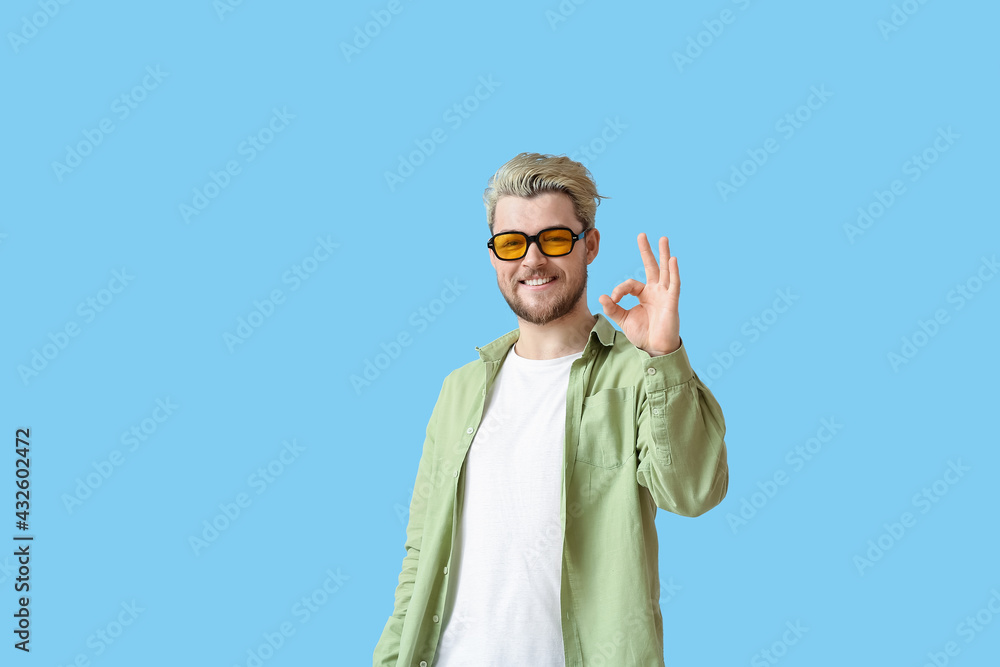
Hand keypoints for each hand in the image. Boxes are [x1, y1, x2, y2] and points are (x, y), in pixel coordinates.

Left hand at [599, 233, 680, 355]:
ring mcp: (665, 295)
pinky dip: (674, 272)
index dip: (619, 290)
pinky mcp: (672, 302)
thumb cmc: (642, 334)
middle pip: (651, 267)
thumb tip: (602, 296)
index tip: (612, 300)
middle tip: (641, 235)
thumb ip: (612, 308)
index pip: (630, 284)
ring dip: (663, 254)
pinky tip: (672, 259)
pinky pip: (674, 284)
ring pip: (665, 271)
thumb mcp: (623, 320)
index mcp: (644, 294)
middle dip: (646, 251)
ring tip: (663, 239)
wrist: (654, 348)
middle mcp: (655, 291)